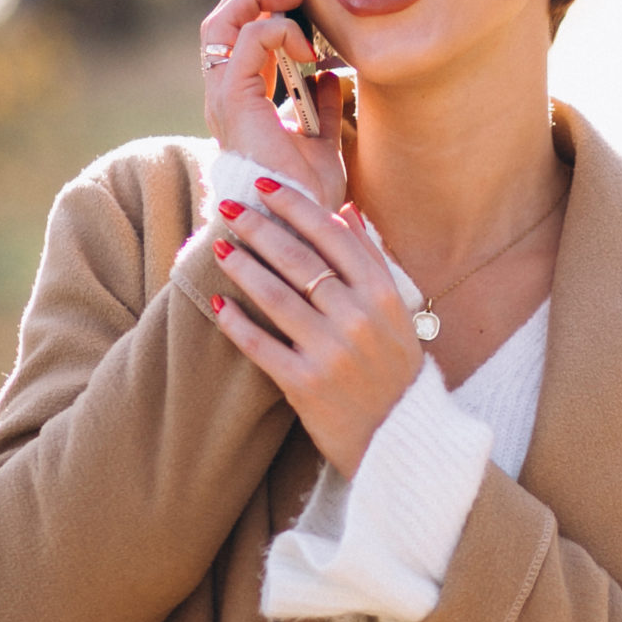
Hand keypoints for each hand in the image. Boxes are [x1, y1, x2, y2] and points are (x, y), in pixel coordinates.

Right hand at [201, 0, 346, 208]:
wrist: (299, 227)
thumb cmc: (307, 195)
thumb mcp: (323, 142)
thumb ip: (324, 109)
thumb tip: (331, 78)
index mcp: (242, 100)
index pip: (238, 35)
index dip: (257, 1)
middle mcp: (225, 95)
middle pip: (222, 20)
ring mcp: (225, 97)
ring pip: (224, 24)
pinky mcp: (235, 101)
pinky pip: (247, 43)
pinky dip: (276, 31)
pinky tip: (307, 45)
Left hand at [207, 180, 421, 474]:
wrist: (402, 437)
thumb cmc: (395, 367)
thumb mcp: (397, 311)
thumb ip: (371, 259)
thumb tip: (345, 210)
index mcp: (383, 295)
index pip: (332, 235)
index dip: (294, 205)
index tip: (263, 184)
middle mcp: (359, 319)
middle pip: (298, 259)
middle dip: (258, 227)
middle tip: (227, 206)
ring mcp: (331, 353)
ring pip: (276, 296)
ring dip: (242, 266)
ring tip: (219, 245)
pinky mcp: (305, 385)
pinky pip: (261, 345)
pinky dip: (237, 322)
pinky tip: (219, 301)